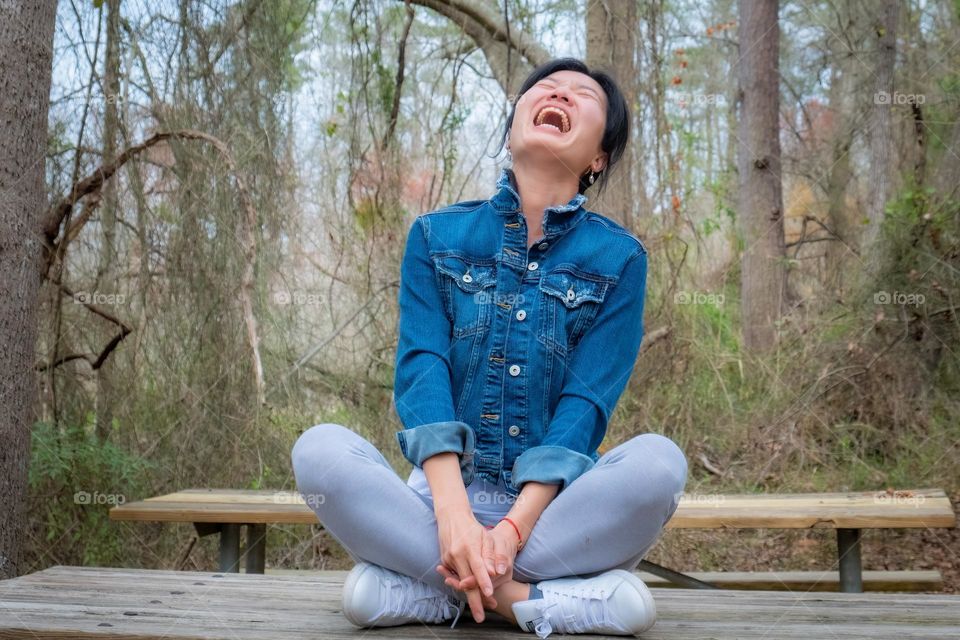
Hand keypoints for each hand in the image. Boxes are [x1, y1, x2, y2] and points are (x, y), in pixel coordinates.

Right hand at [435, 506, 495, 621]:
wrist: (451, 517)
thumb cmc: (472, 528)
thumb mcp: (485, 537)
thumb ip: (490, 555)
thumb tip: (495, 572)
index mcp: (470, 548)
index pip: (478, 568)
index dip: (483, 582)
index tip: (489, 594)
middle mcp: (457, 555)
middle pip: (467, 583)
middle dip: (474, 601)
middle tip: (481, 616)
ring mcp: (448, 559)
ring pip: (460, 582)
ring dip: (470, 595)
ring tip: (482, 607)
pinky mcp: (444, 562)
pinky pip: (454, 577)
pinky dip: (462, 585)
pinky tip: (471, 591)